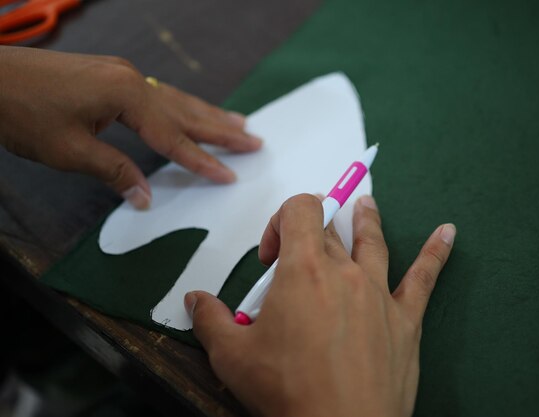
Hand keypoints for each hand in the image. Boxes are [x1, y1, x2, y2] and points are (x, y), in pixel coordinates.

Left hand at [0, 46, 261, 208]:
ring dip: (209, 113)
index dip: (202, 160)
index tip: (229, 175)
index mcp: (126, 96)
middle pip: (186, 110)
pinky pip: (160, 94)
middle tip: (255, 141)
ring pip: (176, 98)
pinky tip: (192, 111)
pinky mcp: (112, 75)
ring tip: (240, 123)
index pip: (173, 136)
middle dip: (222, 129)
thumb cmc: (24, 114)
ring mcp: (122, 73)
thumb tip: (145, 198)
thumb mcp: (70, 151)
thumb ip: (114, 171)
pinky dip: (183, 106)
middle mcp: (132, 80)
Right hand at [185, 194, 455, 416]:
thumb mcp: (232, 357)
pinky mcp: (405, 320)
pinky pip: (424, 278)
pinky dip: (436, 253)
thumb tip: (194, 299)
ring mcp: (379, 293)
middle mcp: (345, 271)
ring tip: (366, 203)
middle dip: (312, 233)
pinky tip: (448, 233)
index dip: (279, 221)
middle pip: (331, 229)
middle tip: (299, 256)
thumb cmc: (287, 392)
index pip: (299, 209)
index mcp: (304, 268)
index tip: (268, 259)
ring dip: (367, 219)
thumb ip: (210, 320)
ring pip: (373, 241)